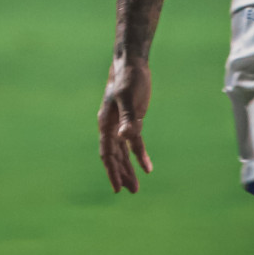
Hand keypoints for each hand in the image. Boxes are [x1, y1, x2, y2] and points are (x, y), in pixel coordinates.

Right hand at [97, 56, 153, 192]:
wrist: (131, 63)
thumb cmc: (128, 78)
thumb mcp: (129, 98)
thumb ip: (129, 119)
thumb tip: (125, 139)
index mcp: (106, 123)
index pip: (107, 152)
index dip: (112, 170)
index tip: (117, 188)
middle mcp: (111, 126)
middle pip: (114, 156)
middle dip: (121, 173)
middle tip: (131, 191)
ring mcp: (121, 124)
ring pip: (122, 152)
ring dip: (128, 168)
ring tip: (136, 186)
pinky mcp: (131, 120)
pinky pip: (133, 143)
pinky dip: (138, 155)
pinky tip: (146, 166)